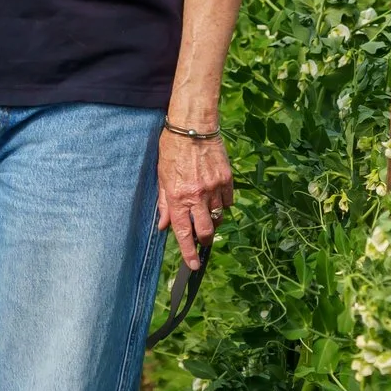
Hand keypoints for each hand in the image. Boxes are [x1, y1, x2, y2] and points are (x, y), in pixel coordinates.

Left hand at [155, 128, 234, 270]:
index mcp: (177, 196)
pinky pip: (228, 201)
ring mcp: (214, 188)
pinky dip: (222, 204)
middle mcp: (197, 196)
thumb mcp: (161, 176)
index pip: (183, 232)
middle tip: (202, 240)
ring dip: (212, 220)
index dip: (188, 253)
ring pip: (218, 217)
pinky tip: (215, 196)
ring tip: (205, 211)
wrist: (193, 125)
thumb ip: (163, 203)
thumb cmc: (172, 148)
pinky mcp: (227, 179)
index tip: (193, 265)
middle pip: (206, 231)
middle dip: (204, 241)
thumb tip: (163, 225)